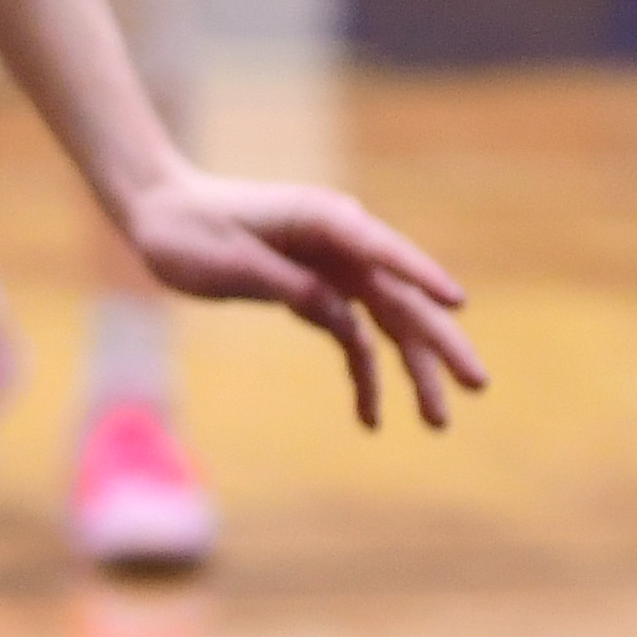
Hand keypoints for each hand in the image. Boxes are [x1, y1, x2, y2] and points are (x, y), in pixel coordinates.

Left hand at [117, 166, 485, 429]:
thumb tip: (342, 317)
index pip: (382, 250)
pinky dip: (364, 372)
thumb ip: (290, 286)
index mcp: (322, 219)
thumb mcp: (233, 263)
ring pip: (386, 321)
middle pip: (399, 295)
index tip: (457, 304)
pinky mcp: (315, 288)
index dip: (422, 277)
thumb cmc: (189, 231)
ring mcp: (331, 265)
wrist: (160, 214)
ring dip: (411, 369)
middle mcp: (338, 240)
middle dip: (438, 342)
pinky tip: (371, 418)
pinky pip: (352, 333)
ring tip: (437, 422)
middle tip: (477, 385)